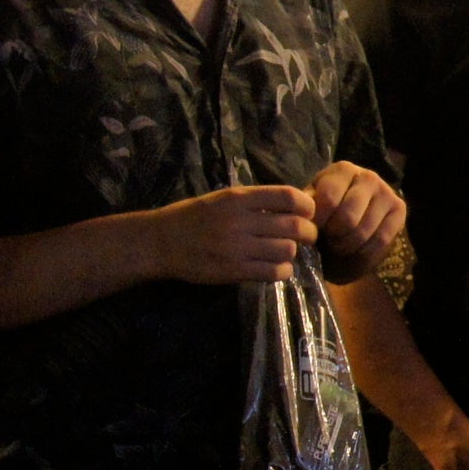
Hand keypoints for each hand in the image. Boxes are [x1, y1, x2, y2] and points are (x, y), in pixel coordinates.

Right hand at [143, 184, 319, 284]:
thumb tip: (296, 206)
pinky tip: (275, 268)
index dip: (307, 206)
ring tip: (284, 253)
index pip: (289, 197)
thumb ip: (256, 201)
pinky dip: (282, 271)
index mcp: (238, 198)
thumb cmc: (194, 217)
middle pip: (295, 226)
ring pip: (287, 250)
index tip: (308, 213)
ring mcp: (236, 247)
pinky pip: (274, 272)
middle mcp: (239, 220)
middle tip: (307, 237)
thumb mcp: (223, 199)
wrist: (159, 242)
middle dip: (309, 233)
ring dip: (292, 253)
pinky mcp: (233, 270)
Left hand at [308, 162, 405, 284]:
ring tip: (339, 245)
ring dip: (347, 246)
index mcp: (343, 170)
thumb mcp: (310, 206)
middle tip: (328, 239)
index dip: (317, 222)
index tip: (312, 230)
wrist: (348, 222)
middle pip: (348, 217)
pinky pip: (381, 239)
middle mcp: (368, 176)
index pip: (329, 199)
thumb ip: (304, 209)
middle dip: (334, 236)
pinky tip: (356, 249)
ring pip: (364, 231)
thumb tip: (304, 219)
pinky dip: (365, 252)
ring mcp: (387, 192)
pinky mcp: (400, 209)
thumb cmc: (325, 213)